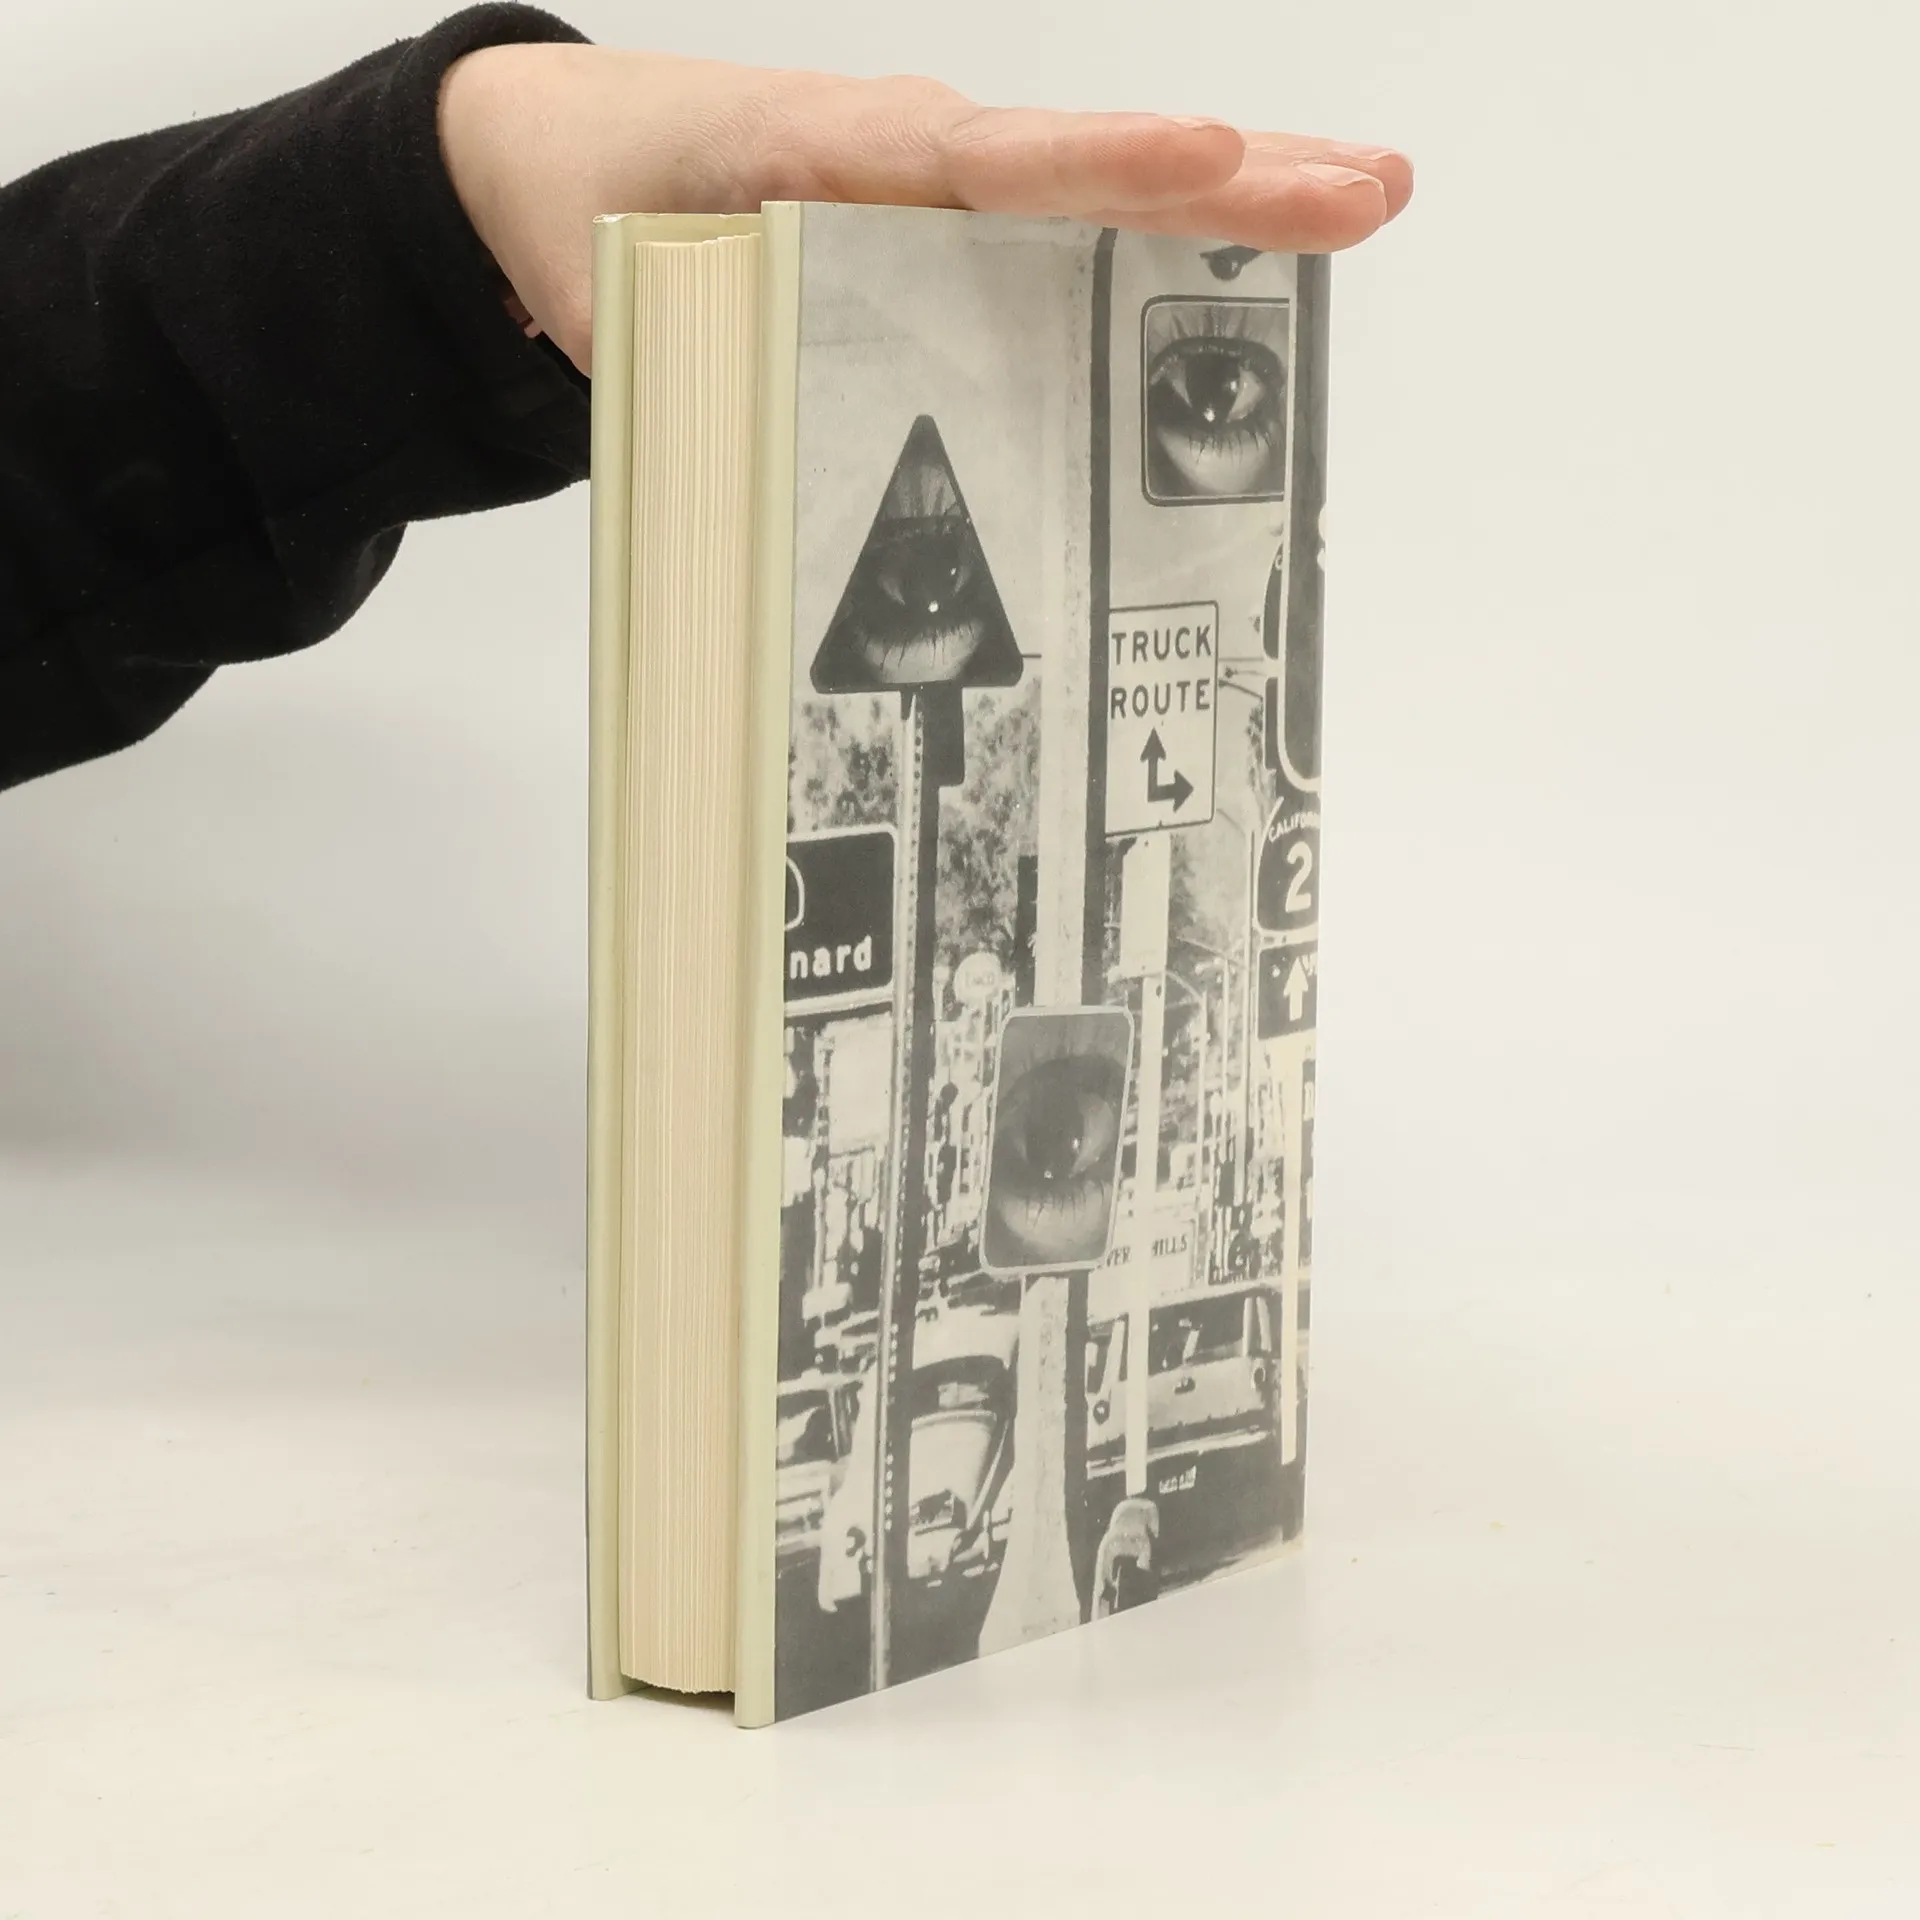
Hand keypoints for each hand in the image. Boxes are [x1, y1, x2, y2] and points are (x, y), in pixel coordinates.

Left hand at [438, 45, 1412, 374]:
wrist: (569, 164)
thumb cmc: (607, 218)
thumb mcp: (636, 296)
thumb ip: (710, 364)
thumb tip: (793, 487)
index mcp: (835, 159)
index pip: (981, 156)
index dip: (1095, 162)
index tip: (1204, 153)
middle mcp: (917, 160)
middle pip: (1090, 159)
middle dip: (1232, 176)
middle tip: (1368, 188)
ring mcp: (948, 190)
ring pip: (1105, 188)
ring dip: (1235, 201)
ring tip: (1364, 202)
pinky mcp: (954, 226)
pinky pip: (1071, 231)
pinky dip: (1163, 244)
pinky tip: (1250, 281)